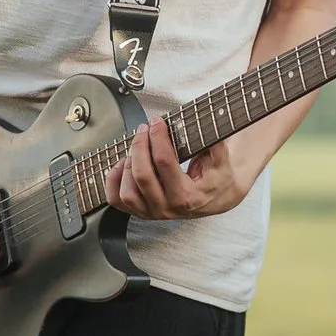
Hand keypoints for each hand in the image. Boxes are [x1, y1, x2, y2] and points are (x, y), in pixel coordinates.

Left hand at [108, 113, 245, 221]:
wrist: (214, 198)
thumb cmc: (216, 178)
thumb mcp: (222, 161)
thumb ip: (215, 144)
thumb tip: (205, 122)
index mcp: (187, 197)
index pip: (164, 162)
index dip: (158, 137)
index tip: (157, 122)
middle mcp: (167, 208)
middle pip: (142, 175)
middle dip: (140, 146)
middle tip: (144, 129)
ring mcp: (152, 213)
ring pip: (127, 192)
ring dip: (127, 165)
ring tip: (136, 148)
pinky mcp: (140, 212)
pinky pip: (116, 201)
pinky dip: (113, 181)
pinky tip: (123, 164)